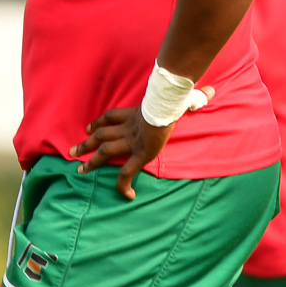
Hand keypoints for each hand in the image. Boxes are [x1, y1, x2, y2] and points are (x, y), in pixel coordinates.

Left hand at [71, 87, 214, 200]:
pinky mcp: (139, 154)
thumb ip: (194, 97)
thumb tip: (213, 91)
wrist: (166, 106)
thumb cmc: (172, 99)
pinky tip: (126, 195)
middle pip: (101, 134)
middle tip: (71, 151)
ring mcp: (131, 142)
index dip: (98, 122)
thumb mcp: (180, 97)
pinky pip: (126, 172)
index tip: (88, 128)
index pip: (111, 117)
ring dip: (91, 160)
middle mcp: (128, 129)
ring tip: (79, 170)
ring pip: (105, 152)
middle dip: (86, 144)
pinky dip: (123, 184)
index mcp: (134, 114)